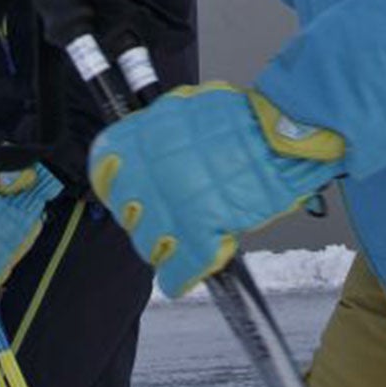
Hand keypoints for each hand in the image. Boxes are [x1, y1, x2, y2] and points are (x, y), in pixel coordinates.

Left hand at [90, 84, 344, 298]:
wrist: (282, 133)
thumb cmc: (243, 119)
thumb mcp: (187, 109)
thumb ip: (161, 134)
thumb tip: (148, 152)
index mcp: (142, 137)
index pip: (104, 171)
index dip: (115, 186)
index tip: (126, 193)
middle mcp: (148, 171)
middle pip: (127, 213)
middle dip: (145, 219)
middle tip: (168, 217)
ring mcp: (171, 206)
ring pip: (150, 245)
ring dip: (163, 248)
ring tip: (181, 243)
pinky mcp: (199, 234)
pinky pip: (178, 270)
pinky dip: (179, 277)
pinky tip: (182, 277)